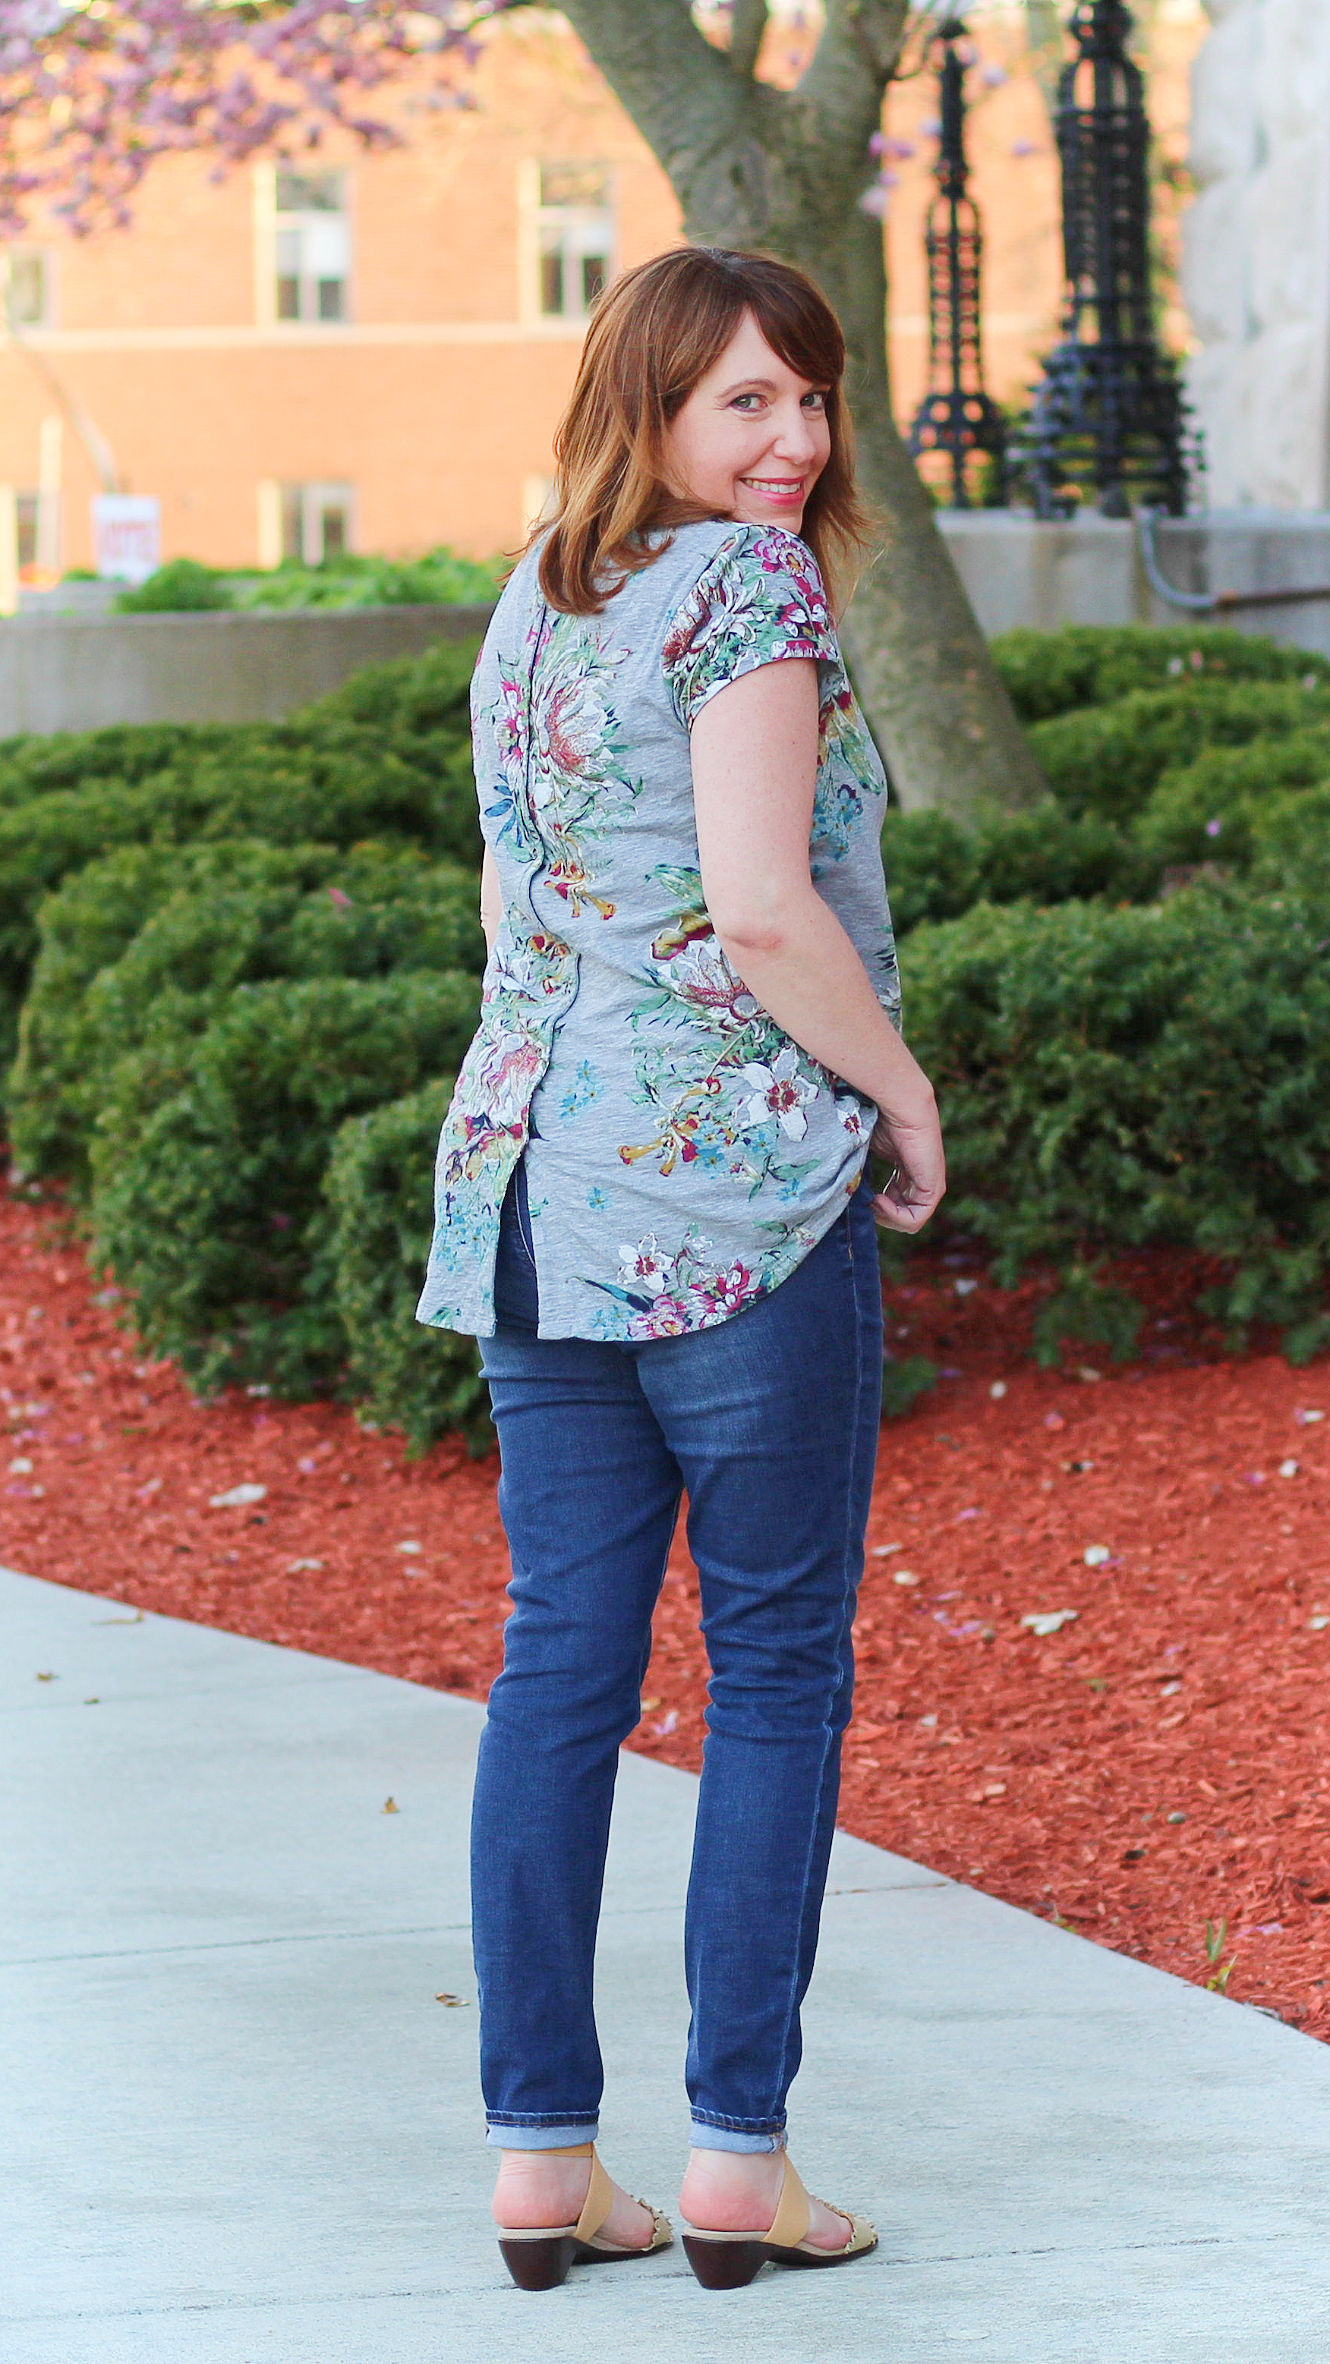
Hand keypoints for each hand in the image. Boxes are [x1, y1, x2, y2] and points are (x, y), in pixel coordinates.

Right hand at [868, 1100, 944, 1234]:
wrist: (900, 1105)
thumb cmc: (881, 1119)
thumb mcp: (868, 1152)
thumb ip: (863, 1174)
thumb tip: (851, 1195)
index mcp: (908, 1172)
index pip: (895, 1203)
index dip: (876, 1207)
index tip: (864, 1194)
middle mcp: (921, 1181)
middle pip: (902, 1216)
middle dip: (881, 1216)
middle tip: (867, 1201)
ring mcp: (930, 1186)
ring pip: (910, 1222)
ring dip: (886, 1218)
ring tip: (874, 1200)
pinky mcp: (934, 1188)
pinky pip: (917, 1219)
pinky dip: (895, 1217)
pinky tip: (880, 1200)